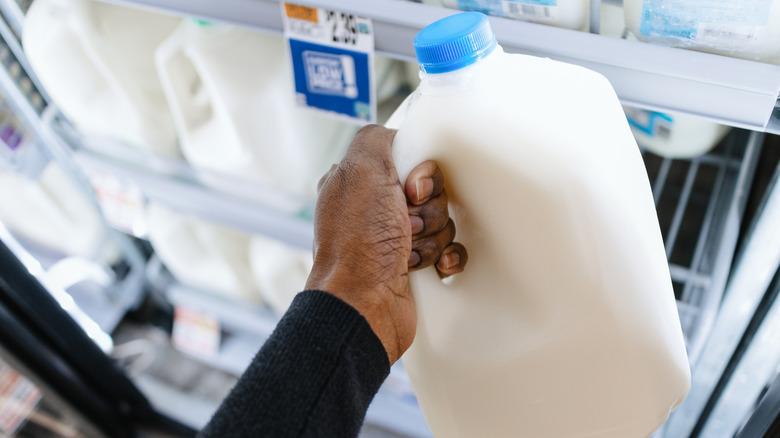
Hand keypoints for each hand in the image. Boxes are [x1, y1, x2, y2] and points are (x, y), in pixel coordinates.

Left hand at [305, 125, 466, 363]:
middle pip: (430, 191)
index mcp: (358, 183)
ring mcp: (392, 240)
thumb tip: (395, 136)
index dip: (419, 175)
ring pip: (441, 220)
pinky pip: (448, 249)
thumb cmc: (358, 246)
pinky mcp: (411, 266)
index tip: (411, 188)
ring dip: (433, 235)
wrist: (364, 304)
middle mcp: (373, 210)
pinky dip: (445, 256)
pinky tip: (431, 264)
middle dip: (427, 209)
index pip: (408, 160)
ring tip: (408, 249)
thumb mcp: (361, 170)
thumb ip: (376, 139)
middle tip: (406, 222)